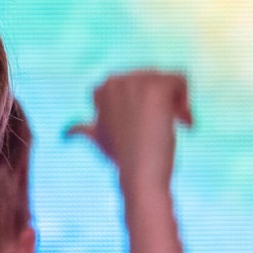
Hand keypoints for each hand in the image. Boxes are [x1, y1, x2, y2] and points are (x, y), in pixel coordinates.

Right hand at [65, 69, 191, 195]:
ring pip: (169, 80)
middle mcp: (115, 79)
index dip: (145, 103)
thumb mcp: (98, 139)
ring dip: (176, 102)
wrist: (138, 174)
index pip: (137, 83)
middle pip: (154, 79)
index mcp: (102, 87)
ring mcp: (135, 81)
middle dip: (163, 103)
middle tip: (166, 127)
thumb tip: (66, 132)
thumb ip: (82, 130)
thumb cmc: (121, 160)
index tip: (146, 126)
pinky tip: (183, 123)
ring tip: (178, 124)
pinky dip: (186, 101)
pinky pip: (181, 79)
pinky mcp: (156, 87)